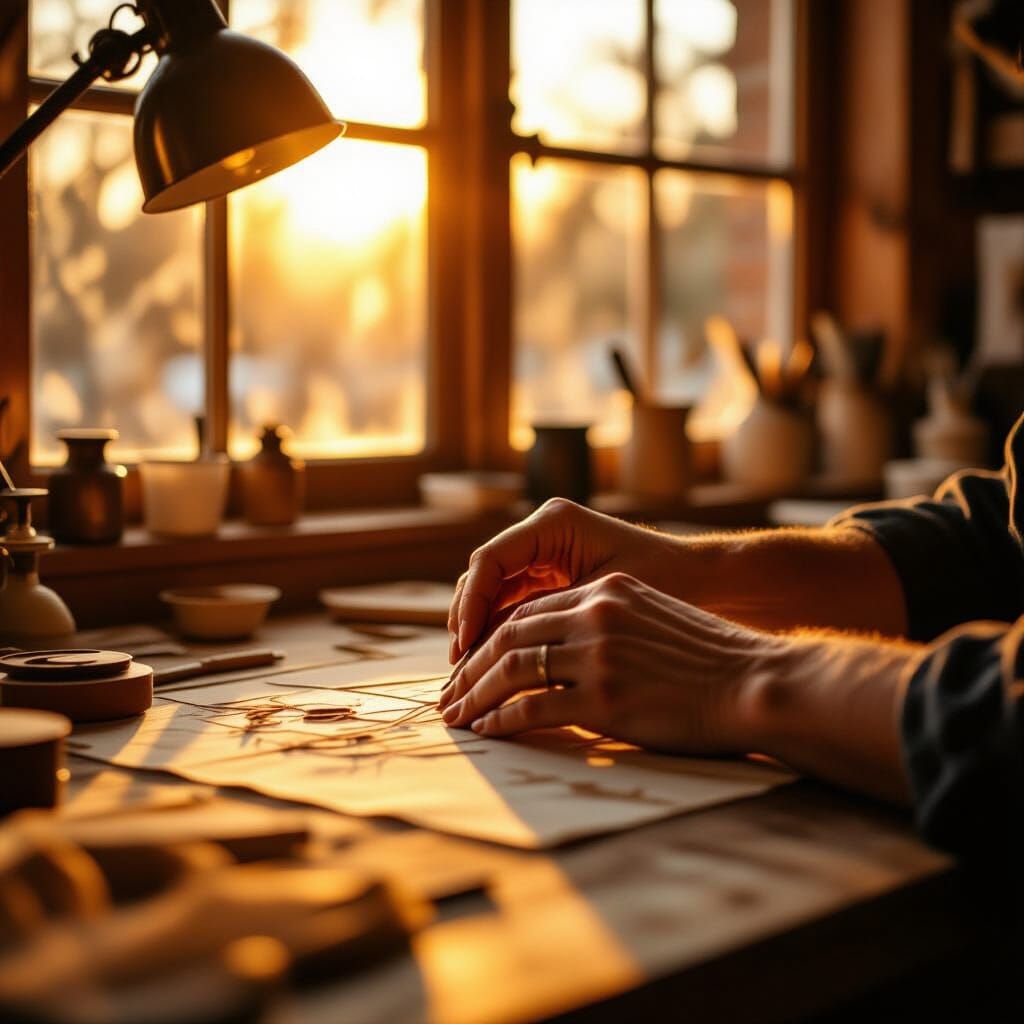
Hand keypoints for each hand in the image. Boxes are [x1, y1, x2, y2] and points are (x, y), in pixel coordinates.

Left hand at [439, 572, 782, 754]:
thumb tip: (563, 653)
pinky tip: (485, 731)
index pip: (529, 611)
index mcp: (606, 591)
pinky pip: (532, 708)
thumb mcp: (653, 620)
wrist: (756, 682)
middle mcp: (596, 615)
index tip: (473, 664)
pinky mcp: (604, 699)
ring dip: (475, 695)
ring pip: (511, 670)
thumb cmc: (711, 659)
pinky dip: (501, 720)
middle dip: (470, 667)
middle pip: (508, 636)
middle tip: (449, 694)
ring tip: (455, 716)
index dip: (492, 638)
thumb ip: (607, 625)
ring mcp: (598, 656)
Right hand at [448, 498, 682, 662]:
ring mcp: (545, 553)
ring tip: (468, 675)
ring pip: (493, 593)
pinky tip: (493, 668)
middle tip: (458, 668)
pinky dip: (500, 634)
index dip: (470, 605)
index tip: (465, 647)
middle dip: (466, 622)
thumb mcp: (602, 599)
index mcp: (553, 522)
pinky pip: (513, 604)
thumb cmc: (665, 585)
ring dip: (478, 632)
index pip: (490, 561)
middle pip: (483, 577)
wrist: (707, 583)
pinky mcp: (552, 576)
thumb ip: (547, 615)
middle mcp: (543, 532)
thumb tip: (495, 653)